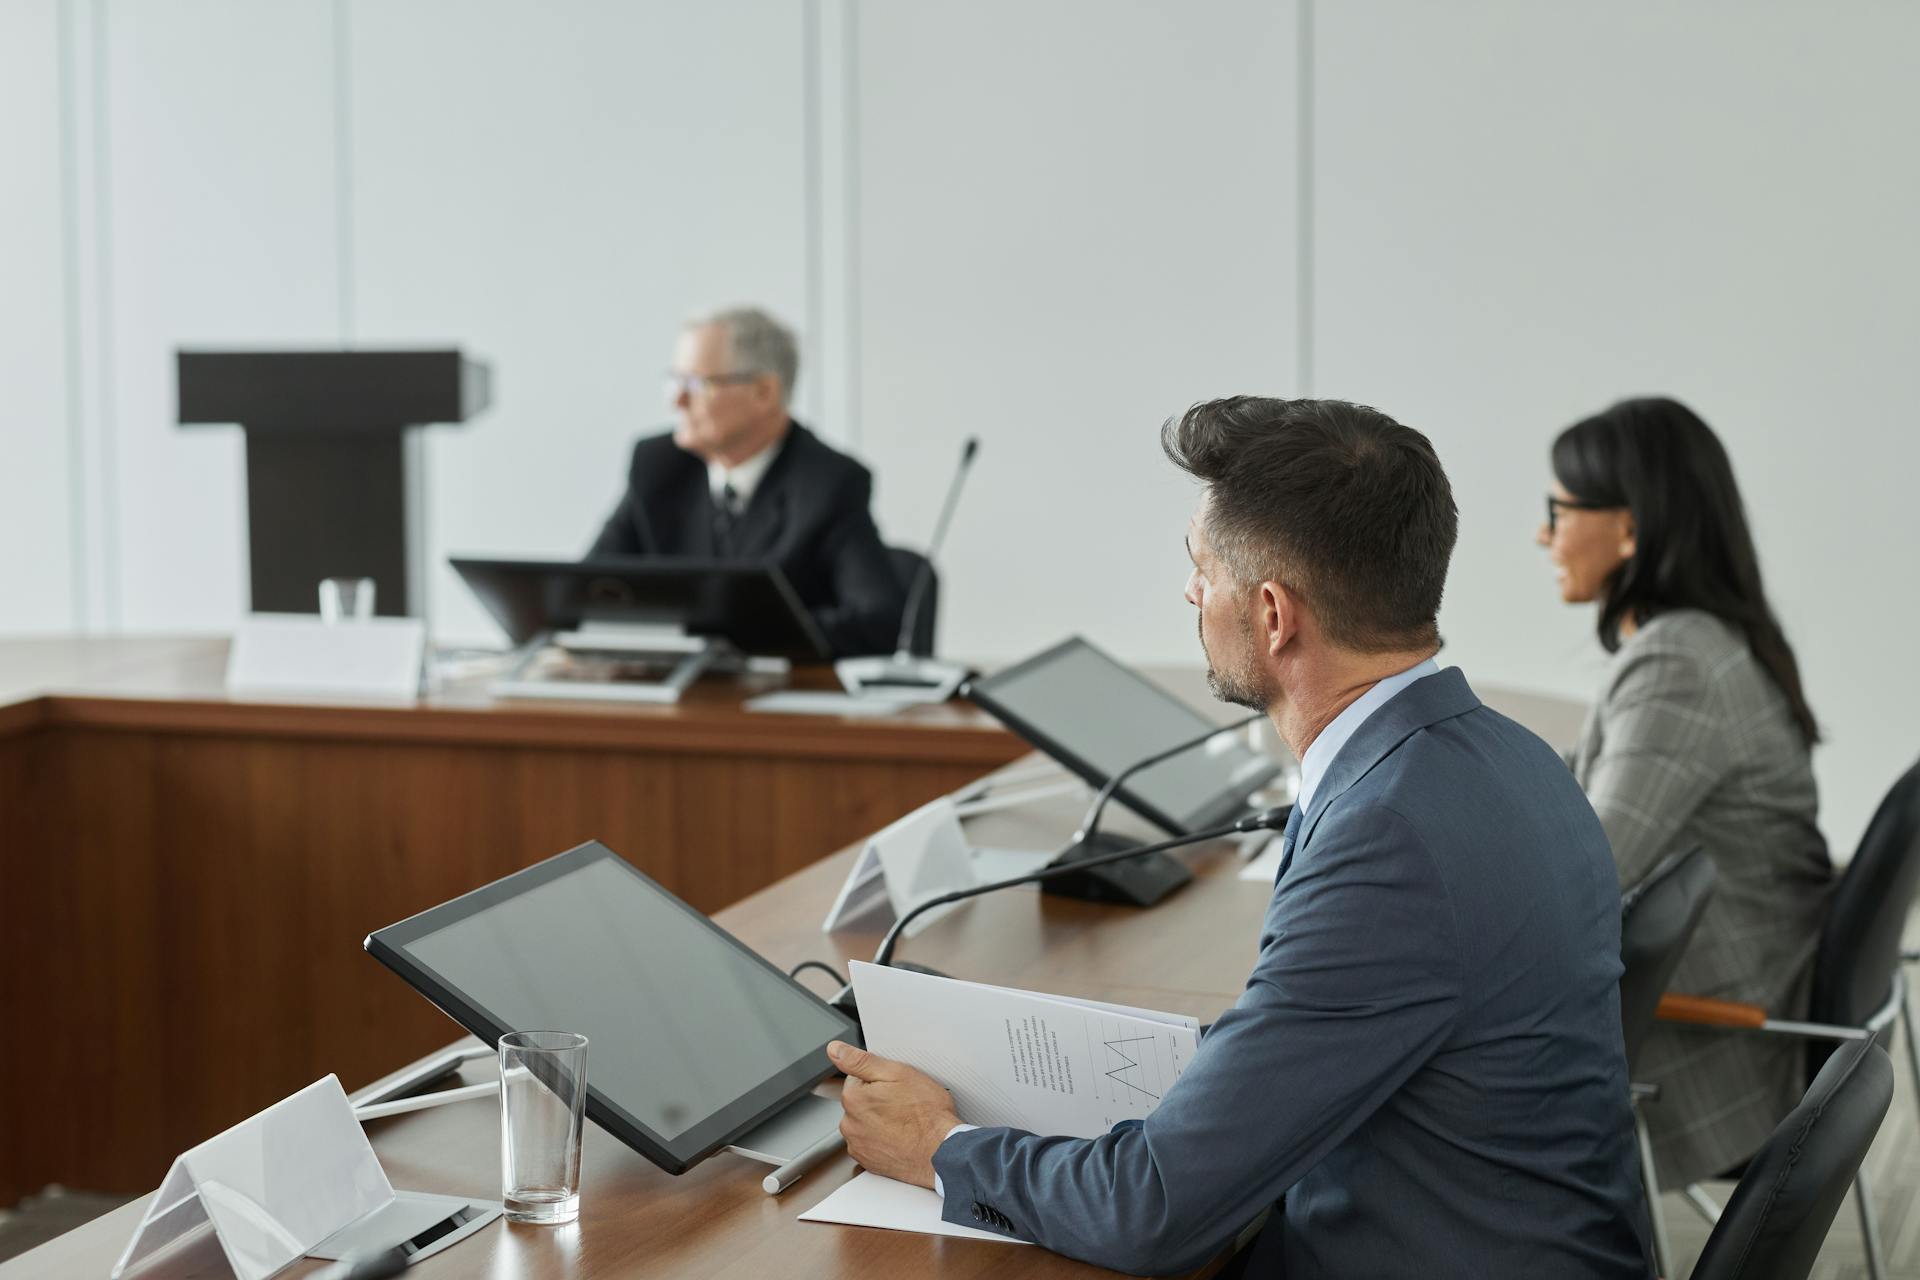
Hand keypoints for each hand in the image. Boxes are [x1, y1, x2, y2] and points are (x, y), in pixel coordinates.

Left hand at [829, 1040, 960, 1189]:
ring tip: (903, 1122)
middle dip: (877, 1100)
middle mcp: (850, 1124)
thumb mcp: (896, 1073)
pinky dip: (882, 1140)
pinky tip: (900, 1137)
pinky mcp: (868, 1162)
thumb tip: (835, 1050)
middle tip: (902, 1103)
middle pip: (859, 1102)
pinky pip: (870, 1143)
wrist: (941, 1150)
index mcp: (853, 1098)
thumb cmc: (926, 1114)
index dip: (879, 1079)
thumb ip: (860, 1061)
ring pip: (864, 1123)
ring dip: (879, 1121)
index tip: (894, 1087)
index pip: (856, 1078)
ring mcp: (858, 1145)